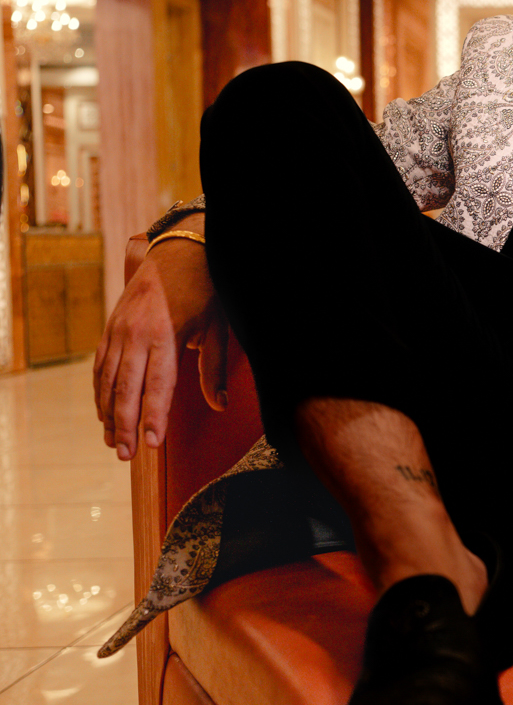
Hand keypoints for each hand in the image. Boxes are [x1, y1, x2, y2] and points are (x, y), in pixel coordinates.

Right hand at [93, 229, 227, 459]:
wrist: (179, 249)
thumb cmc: (205, 289)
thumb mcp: (217, 327)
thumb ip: (214, 368)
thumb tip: (220, 404)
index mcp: (165, 334)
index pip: (157, 386)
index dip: (153, 417)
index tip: (151, 444)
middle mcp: (136, 333)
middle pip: (127, 388)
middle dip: (125, 424)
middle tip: (125, 455)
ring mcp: (119, 329)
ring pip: (108, 379)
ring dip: (108, 413)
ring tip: (112, 441)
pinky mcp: (111, 326)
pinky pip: (100, 364)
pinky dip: (99, 390)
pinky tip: (102, 411)